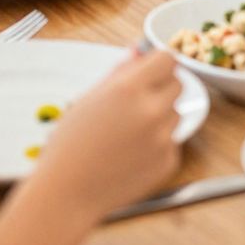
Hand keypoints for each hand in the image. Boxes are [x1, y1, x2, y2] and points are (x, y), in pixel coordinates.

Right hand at [32, 50, 183, 216]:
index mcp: (129, 89)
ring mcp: (163, 138)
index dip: (158, 63)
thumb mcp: (88, 99)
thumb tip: (139, 51)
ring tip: (127, 134)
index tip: (151, 70)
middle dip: (161, 88)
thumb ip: (119, 72)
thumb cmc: (69, 146)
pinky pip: (172, 142)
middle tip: (136, 102)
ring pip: (176, 113)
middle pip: (178, 83)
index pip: (168, 58)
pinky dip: (157, 144)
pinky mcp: (168, 161)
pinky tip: (130, 155)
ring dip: (160, 116)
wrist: (67, 194)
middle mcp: (151, 111)